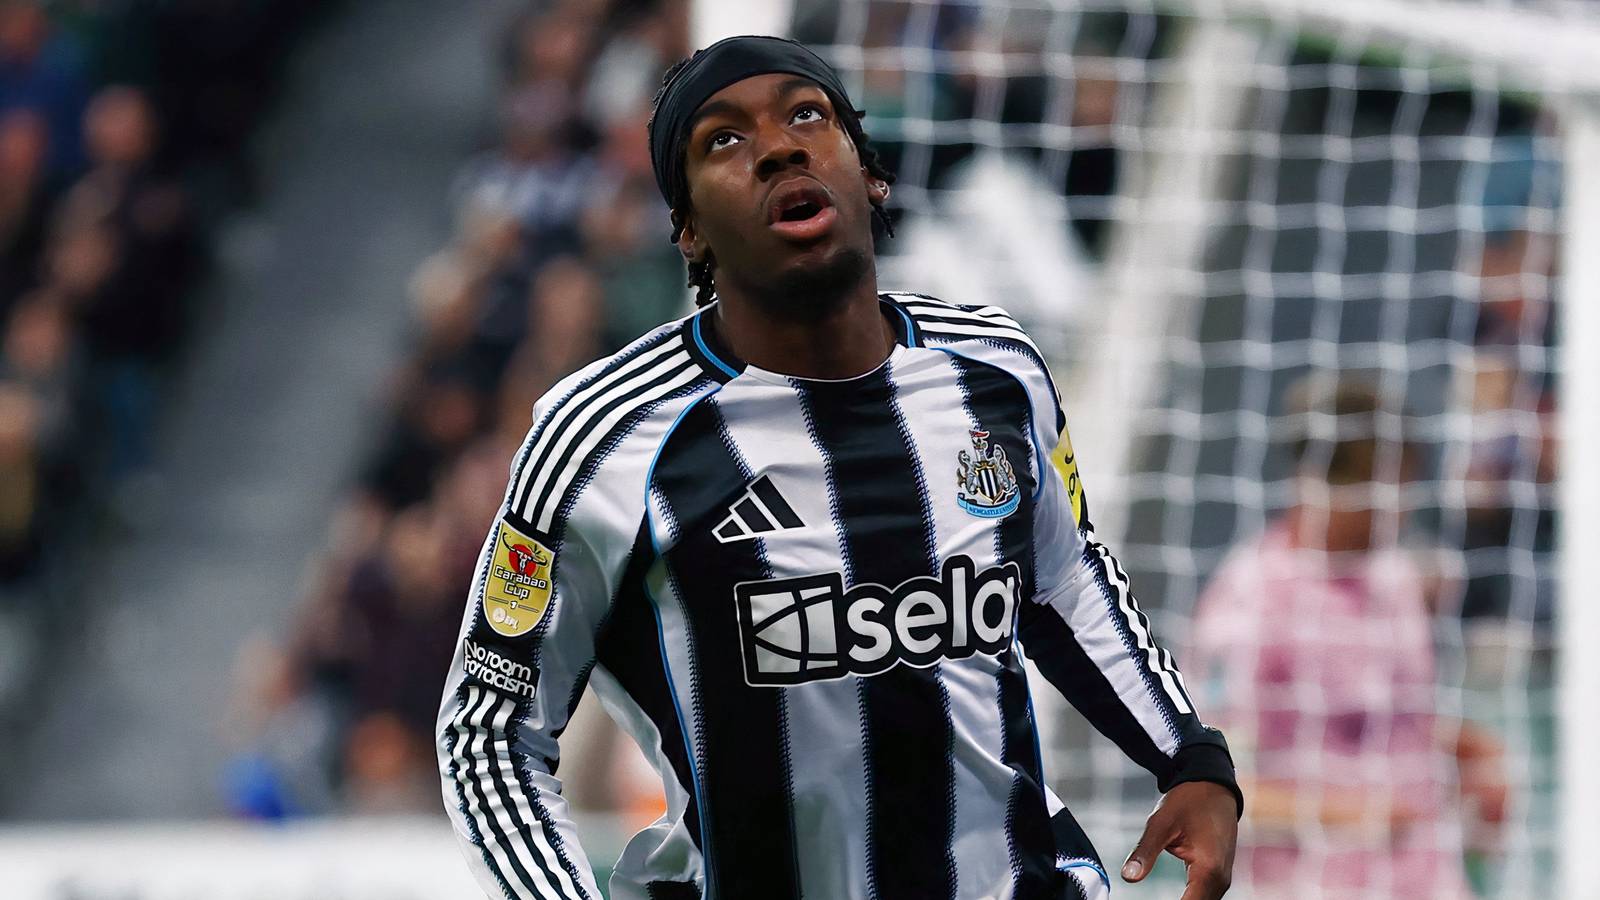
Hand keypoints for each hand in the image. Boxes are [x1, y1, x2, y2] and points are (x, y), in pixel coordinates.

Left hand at [1121, 781, 1237, 899]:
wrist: (1214, 786)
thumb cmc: (1189, 801)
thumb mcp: (1160, 823)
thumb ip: (1144, 852)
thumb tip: (1127, 877)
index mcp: (1208, 869)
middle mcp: (1221, 879)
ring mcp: (1222, 878)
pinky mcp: (1219, 875)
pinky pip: (1205, 896)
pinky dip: (1189, 899)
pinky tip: (1175, 898)